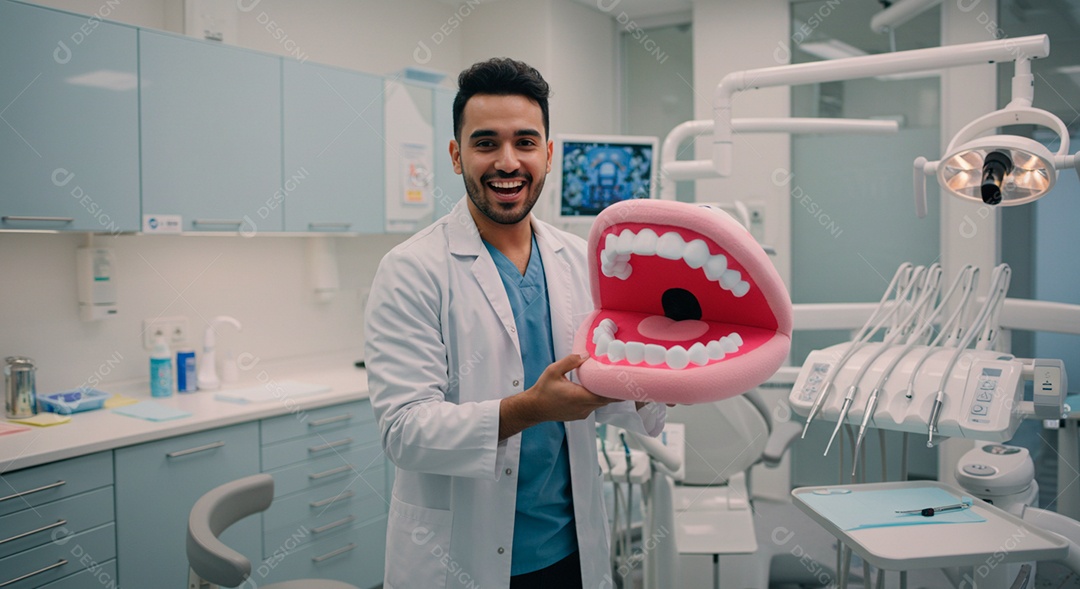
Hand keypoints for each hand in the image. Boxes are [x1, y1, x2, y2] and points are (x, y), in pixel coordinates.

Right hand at [499, 354, 616, 439]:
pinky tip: (596, 389)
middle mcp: (583, 408)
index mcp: (579, 397)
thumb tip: (586, 355)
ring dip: (605, 394)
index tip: (626, 383)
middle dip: (614, 391)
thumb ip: (570, 361)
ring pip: (600, 404)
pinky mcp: (580, 415)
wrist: (534, 408)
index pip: (605, 396)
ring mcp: (582, 413)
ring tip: (611, 382)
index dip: (617, 391)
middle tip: (623, 379)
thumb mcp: (553, 370)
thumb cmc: (543, 390)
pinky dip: (597, 399)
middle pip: (606, 400)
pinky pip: (593, 407)